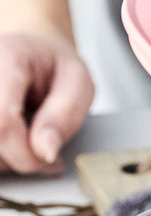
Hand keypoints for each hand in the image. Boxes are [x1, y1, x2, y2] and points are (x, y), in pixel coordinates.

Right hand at [0, 28, 92, 174]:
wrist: (32, 53)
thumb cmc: (57, 68)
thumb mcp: (78, 84)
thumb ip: (64, 114)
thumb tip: (46, 152)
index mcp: (8, 56)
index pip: (2, 119)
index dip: (25, 152)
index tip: (52, 161)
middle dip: (19, 159)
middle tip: (46, 158)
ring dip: (6, 159)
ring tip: (31, 147)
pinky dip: (0, 153)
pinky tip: (13, 146)